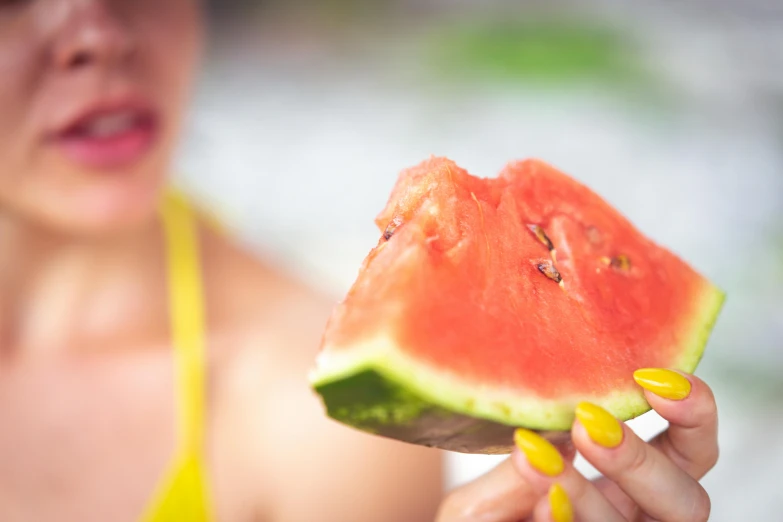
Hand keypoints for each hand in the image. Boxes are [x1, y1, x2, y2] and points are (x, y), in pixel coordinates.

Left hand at [436, 369, 717, 521]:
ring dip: (589, 495)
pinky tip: (542, 504)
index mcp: (626, 488)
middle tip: (587, 422)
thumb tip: (561, 424)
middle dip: (641, 459)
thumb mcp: (493, 486)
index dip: (691, 413)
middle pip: (686, 498)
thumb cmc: (481, 520)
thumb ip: (526, 463)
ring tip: (536, 459)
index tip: (653, 376)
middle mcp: (632, 519)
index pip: (687, 450)